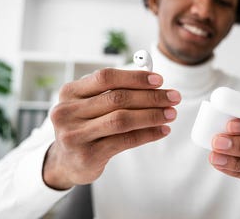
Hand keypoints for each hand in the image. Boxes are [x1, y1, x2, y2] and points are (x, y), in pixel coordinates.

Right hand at [43, 68, 180, 189]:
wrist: (65, 161)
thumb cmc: (84, 126)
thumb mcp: (89, 104)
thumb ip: (114, 91)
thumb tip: (152, 82)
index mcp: (69, 92)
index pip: (106, 78)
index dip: (135, 77)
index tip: (159, 80)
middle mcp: (67, 112)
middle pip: (117, 99)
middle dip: (151, 97)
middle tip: (173, 97)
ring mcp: (75, 136)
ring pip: (122, 120)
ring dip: (152, 115)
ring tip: (171, 114)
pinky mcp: (88, 156)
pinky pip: (125, 141)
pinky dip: (148, 134)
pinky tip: (162, 130)